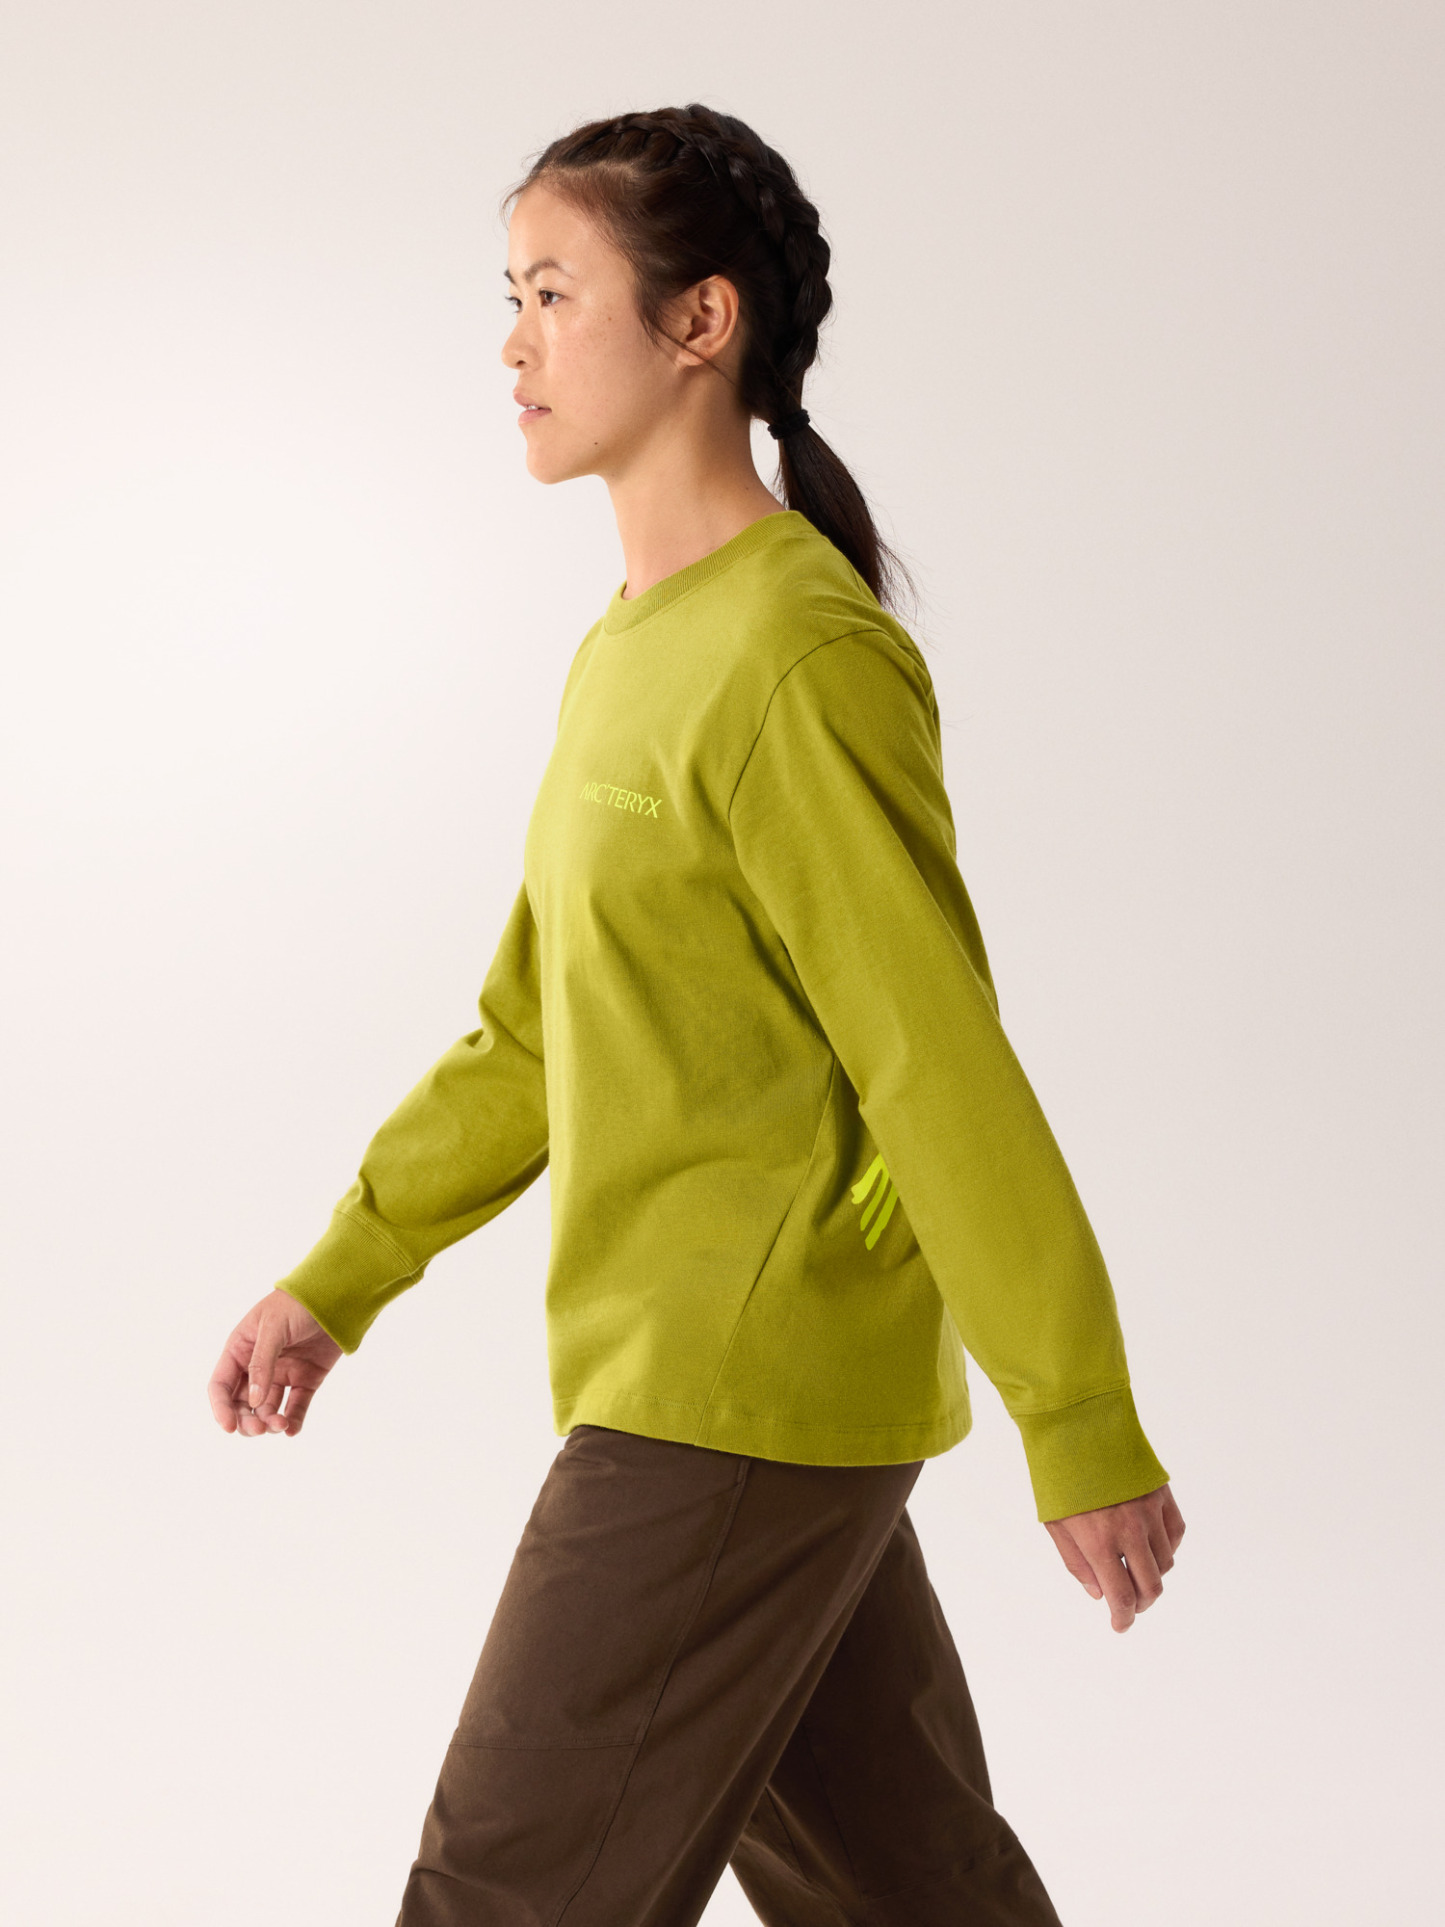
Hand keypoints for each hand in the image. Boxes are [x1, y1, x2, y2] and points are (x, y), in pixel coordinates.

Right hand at [208, 1288, 342, 1437]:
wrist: (335, 1295)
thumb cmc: (297, 1304)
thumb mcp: (273, 1328)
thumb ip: (261, 1363)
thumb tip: (253, 1401)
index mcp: (240, 1350)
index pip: (222, 1386)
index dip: (221, 1408)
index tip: (229, 1427)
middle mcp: (257, 1366)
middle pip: (243, 1404)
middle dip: (247, 1420)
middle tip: (260, 1429)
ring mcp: (282, 1374)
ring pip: (268, 1409)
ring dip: (270, 1422)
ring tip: (281, 1425)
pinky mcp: (306, 1379)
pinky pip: (295, 1406)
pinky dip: (293, 1421)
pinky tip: (292, 1429)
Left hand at [1044, 1483, 1185, 1632]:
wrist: (1076, 1425)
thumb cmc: (1059, 1475)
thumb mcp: (1054, 1523)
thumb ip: (1077, 1563)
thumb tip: (1098, 1593)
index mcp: (1099, 1540)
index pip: (1123, 1596)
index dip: (1123, 1618)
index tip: (1119, 1625)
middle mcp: (1130, 1529)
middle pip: (1151, 1586)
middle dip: (1141, 1603)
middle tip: (1129, 1604)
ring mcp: (1150, 1511)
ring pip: (1165, 1562)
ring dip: (1152, 1575)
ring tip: (1134, 1570)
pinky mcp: (1162, 1494)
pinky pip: (1175, 1534)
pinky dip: (1167, 1548)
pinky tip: (1150, 1546)